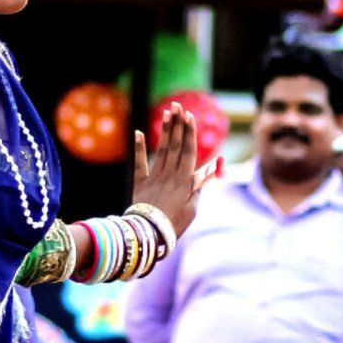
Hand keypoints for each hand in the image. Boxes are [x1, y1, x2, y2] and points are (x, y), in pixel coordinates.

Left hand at [133, 106, 218, 241]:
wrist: (149, 236)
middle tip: (177, 106)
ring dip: (164, 131)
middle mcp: (170, 175)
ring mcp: (154, 178)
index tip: (190, 116)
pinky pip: (139, 163)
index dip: (189, 133)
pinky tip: (138, 133)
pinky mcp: (140, 184)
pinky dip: (139, 148)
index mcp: (185, 181)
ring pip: (161, 150)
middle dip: (177, 124)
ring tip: (167, 113)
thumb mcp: (192, 209)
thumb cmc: (175, 225)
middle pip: (175, 146)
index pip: (189, 151)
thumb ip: (196, 189)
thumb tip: (204, 173)